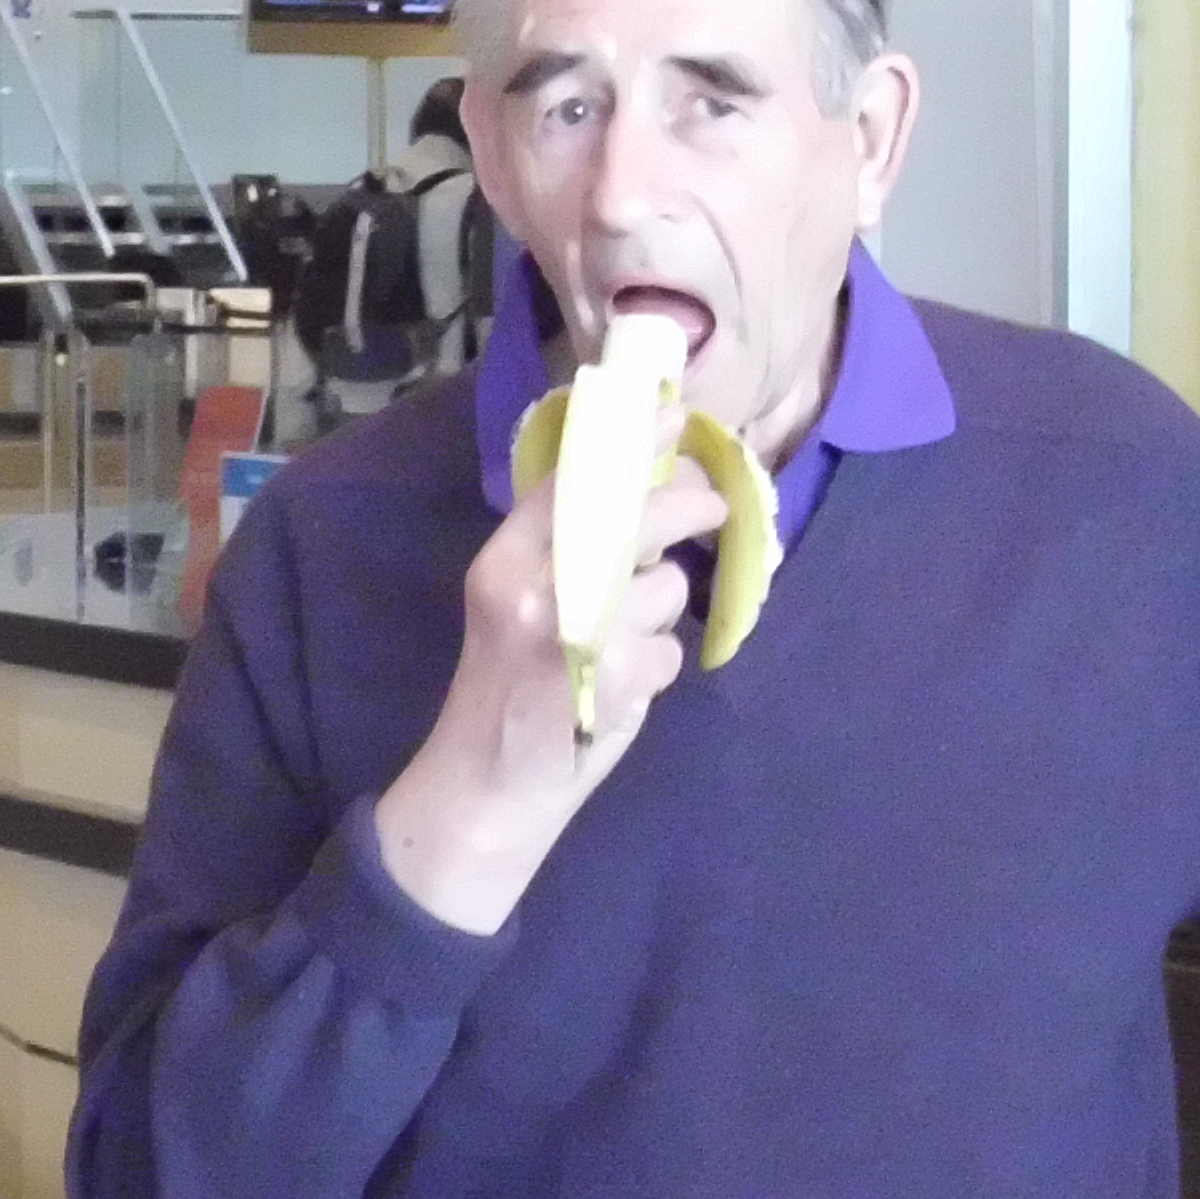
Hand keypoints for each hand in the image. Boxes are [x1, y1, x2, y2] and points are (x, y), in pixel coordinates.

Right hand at [370, 404, 727, 934]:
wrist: (487, 784)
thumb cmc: (509, 686)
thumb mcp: (519, 601)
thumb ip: (564, 548)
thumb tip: (642, 483)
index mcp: (504, 561)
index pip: (574, 482)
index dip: (631, 442)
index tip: (675, 413)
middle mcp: (534, 587)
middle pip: (634, 517)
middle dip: (685, 505)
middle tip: (712, 504)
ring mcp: (575, 634)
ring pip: (664, 587)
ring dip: (662, 611)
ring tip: (622, 642)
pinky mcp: (611, 680)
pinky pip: (669, 648)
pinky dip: (658, 666)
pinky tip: (622, 685)